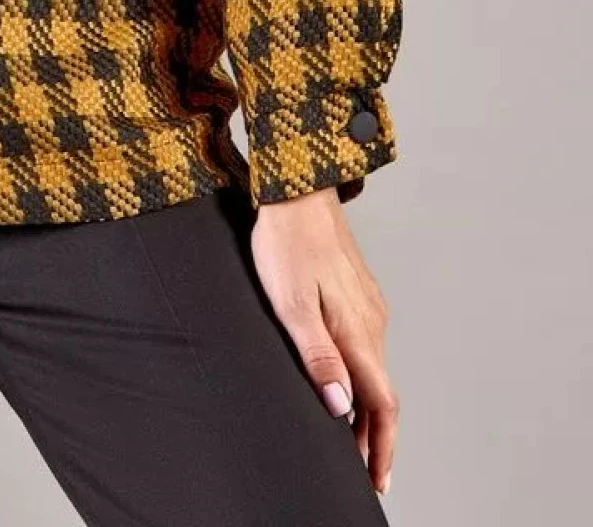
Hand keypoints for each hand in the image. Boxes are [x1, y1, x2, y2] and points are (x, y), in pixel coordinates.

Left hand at [249, 185, 397, 498]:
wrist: (296, 189)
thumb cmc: (286, 242)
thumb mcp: (291, 304)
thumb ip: (318, 356)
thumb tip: (340, 407)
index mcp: (358, 329)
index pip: (382, 403)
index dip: (381, 447)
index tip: (376, 479)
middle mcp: (372, 320)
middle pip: (382, 393)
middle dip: (374, 437)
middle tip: (361, 472)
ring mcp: (369, 305)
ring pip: (375, 369)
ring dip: (367, 408)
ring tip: (349, 440)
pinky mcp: (358, 292)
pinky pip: (367, 347)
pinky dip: (362, 377)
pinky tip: (344, 383)